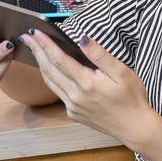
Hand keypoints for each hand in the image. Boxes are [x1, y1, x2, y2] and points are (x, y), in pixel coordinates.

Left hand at [18, 29, 158, 147]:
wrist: (134, 127)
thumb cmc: (132, 98)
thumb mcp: (122, 72)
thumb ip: (100, 55)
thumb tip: (83, 38)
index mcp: (86, 84)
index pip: (59, 60)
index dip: (46, 45)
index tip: (35, 33)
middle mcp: (75, 96)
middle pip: (49, 70)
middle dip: (37, 52)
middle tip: (26, 37)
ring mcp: (72, 107)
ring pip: (50, 82)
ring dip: (40, 65)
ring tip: (34, 50)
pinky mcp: (74, 114)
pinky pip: (58, 93)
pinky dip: (51, 79)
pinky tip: (51, 71)